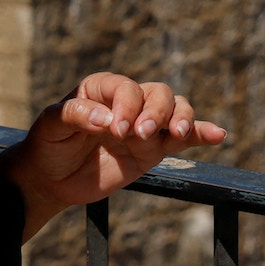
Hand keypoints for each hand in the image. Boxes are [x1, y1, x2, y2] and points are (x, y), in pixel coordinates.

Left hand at [5, 73, 228, 239]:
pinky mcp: (153, 150)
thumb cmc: (47, 144)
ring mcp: (143, 126)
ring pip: (175, 110)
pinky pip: (183, 140)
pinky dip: (202, 134)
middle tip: (140, 134)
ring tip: (177, 133)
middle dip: (156, 112)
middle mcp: (127, 102)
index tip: (115, 130)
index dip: (126, 105)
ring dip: (181, 118)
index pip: (126, 87)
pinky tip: (217, 134)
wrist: (50, 178)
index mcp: (101, 88)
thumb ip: (74, 115)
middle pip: (158, 93)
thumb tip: (106, 120)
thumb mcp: (50, 126)